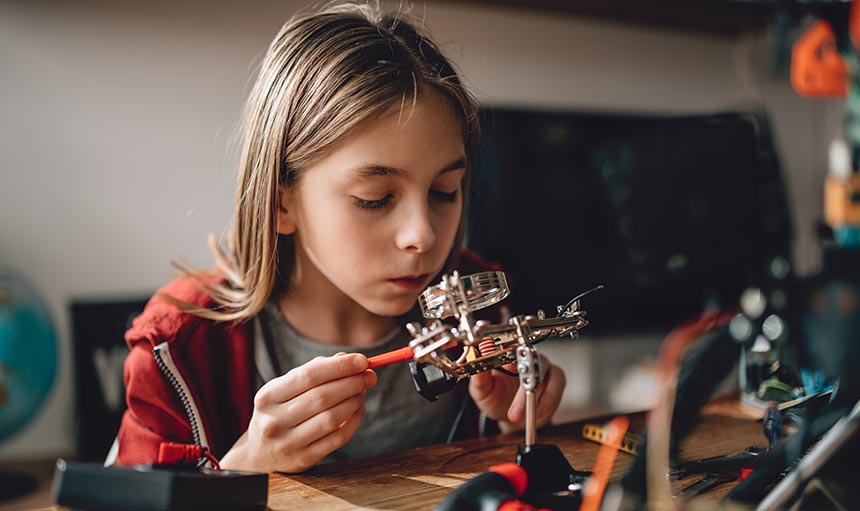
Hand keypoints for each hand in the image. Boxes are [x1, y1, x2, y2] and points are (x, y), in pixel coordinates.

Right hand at [220, 353, 375, 472]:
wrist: (259, 454)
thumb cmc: (279, 412)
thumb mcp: (284, 389)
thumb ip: (313, 371)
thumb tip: (345, 358)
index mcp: (268, 396)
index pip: (309, 375)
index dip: (339, 366)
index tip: (362, 360)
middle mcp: (275, 420)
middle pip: (322, 396)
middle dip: (352, 383)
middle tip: (369, 376)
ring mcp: (289, 442)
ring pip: (331, 418)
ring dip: (354, 401)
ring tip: (363, 391)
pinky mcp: (304, 459)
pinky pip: (337, 438)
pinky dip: (354, 422)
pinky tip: (359, 410)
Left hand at [468, 354, 564, 431]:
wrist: (509, 415)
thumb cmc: (495, 398)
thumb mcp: (481, 392)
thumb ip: (479, 379)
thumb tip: (478, 364)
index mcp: (508, 355)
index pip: (513, 347)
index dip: (514, 356)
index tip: (511, 369)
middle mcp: (528, 357)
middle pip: (534, 362)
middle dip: (526, 388)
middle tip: (516, 410)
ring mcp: (544, 367)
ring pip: (550, 375)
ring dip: (538, 399)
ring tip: (524, 416)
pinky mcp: (556, 380)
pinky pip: (557, 387)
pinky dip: (548, 403)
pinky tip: (537, 413)